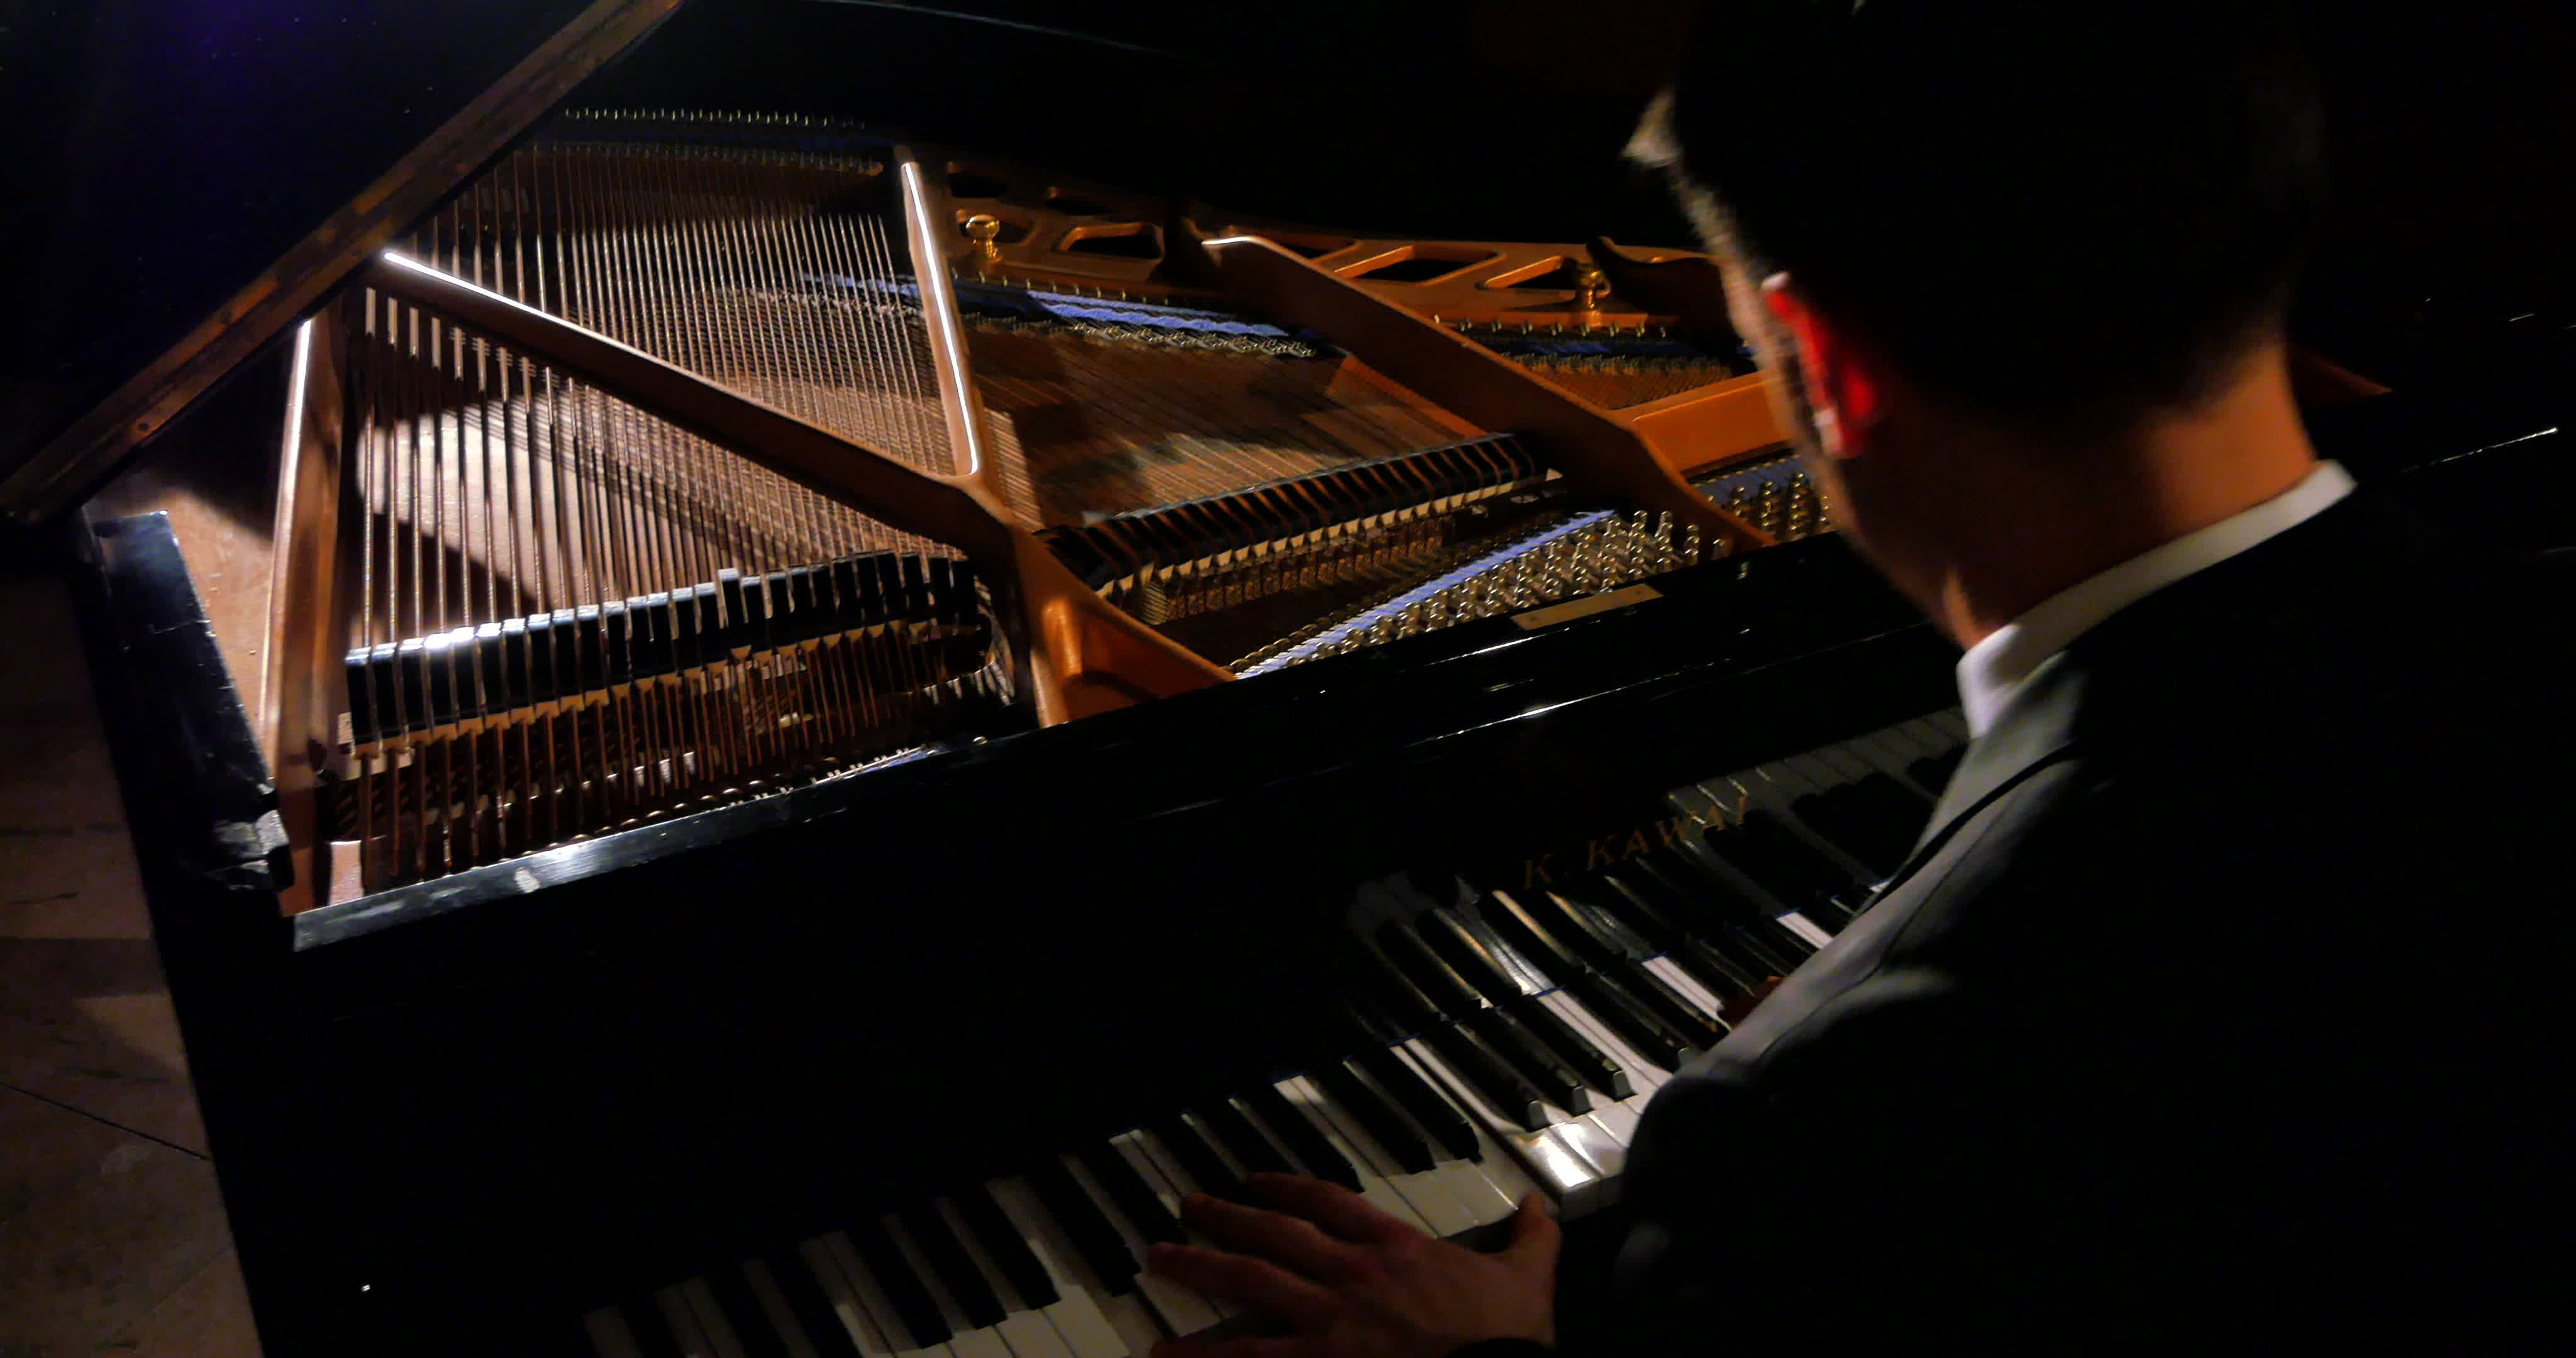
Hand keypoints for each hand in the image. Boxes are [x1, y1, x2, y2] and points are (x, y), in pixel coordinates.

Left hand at [1144, 1171, 1559, 1357]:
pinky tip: (1164, 1354)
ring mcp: (1330, 1320)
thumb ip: (1531, 1238)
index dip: (1289, 1187)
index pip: (1331, 1203)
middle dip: (1226, 1217)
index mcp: (1398, 1249)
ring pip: (1249, 1281)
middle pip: (1275, 1233)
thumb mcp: (1529, 1278)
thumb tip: (1540, 1206)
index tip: (1257, 1181)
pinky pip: (1248, 1357)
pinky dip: (1203, 1355)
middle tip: (1187, 1209)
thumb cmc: (1510, 1342)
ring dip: (1199, 1267)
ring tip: (1160, 1259)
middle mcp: (1353, 1275)